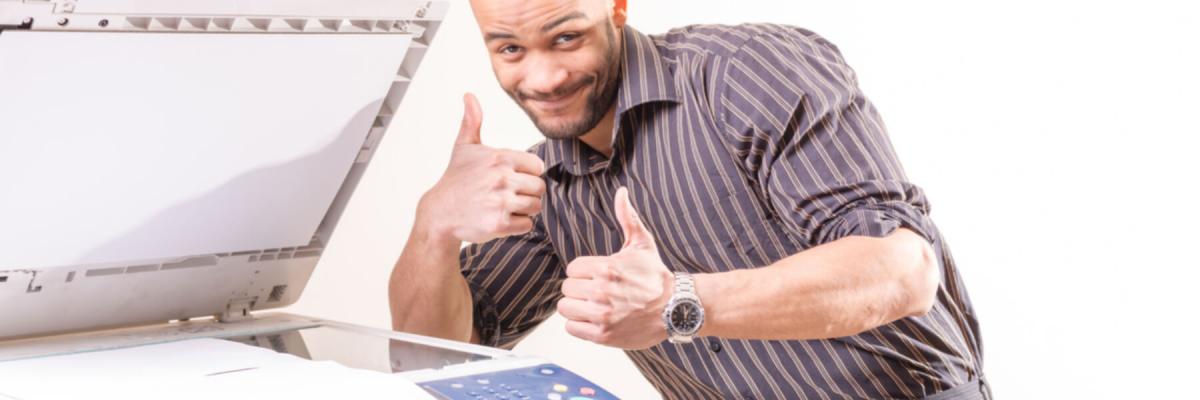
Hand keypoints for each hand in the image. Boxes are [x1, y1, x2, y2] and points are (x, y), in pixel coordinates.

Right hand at [419, 93, 546, 243]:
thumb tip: (469, 95)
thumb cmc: (456, 179)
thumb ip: (472, 121)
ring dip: (524, 209)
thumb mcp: (464, 147)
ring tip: (504, 206)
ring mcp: (501, 202)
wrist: (440, 212)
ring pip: (536, 206)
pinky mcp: (499, 224)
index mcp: (500, 158)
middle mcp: (502, 178)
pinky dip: (518, 225)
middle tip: (508, 194)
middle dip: (527, 192)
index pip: (537, 166)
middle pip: (540, 187)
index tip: (512, 176)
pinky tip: (501, 218)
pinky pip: (527, 224)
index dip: (528, 173)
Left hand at [557, 187, 673, 349]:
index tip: (596, 276)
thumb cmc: (656, 277)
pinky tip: (595, 319)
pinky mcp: (603, 335)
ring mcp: (602, 315)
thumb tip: (622, 192)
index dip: (583, 272)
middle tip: (595, 291)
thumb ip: (627, 217)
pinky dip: (580, 325)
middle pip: (567, 288)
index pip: (572, 269)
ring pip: (565, 308)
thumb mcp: (642, 243)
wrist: (675, 307)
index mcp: (606, 268)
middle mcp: (601, 292)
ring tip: (593, 306)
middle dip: (579, 289)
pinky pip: (572, 328)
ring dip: (576, 307)